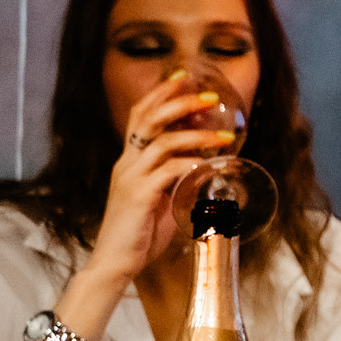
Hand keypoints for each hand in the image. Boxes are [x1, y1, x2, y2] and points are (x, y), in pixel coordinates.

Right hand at [87, 76, 231, 287]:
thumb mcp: (160, 199)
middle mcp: (126, 163)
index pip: (141, 116)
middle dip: (179, 102)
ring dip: (196, 135)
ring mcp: (130, 178)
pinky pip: (168, 171)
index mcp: (130, 161)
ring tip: (224, 137)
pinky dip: (191, 164)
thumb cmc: (139, 234)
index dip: (161, 95)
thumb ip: (176, 181)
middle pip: (148, 118)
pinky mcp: (138, 196)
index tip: (184, 78)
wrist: (116, 263)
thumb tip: (206, 169)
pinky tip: (209, 166)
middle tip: (209, 97)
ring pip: (161, 142)